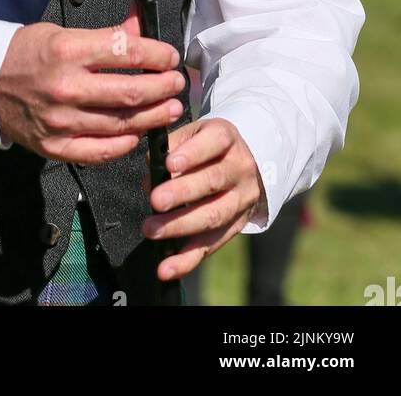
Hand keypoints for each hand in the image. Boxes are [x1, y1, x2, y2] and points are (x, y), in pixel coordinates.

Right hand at [0, 1, 184, 164]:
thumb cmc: (25, 53)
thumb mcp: (63, 32)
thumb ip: (107, 35)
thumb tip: (142, 27)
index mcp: (67, 51)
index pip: (125, 52)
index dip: (156, 55)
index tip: (170, 56)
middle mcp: (65, 87)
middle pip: (130, 92)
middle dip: (163, 87)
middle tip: (177, 84)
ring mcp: (60, 121)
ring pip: (121, 124)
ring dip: (153, 117)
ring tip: (170, 109)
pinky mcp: (55, 147)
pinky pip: (101, 152)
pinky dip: (126, 144)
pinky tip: (139, 134)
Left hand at [142, 117, 264, 280]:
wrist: (248, 162)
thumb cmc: (208, 145)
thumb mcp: (194, 132)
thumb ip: (171, 145)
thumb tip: (151, 170)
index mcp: (227, 138)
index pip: (214, 142)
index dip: (192, 154)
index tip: (169, 163)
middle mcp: (240, 168)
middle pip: (213, 181)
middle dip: (182, 193)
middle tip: (155, 200)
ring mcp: (242, 199)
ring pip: (213, 215)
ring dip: (180, 225)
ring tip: (152, 230)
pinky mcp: (236, 226)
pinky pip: (212, 244)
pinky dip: (188, 259)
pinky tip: (167, 268)